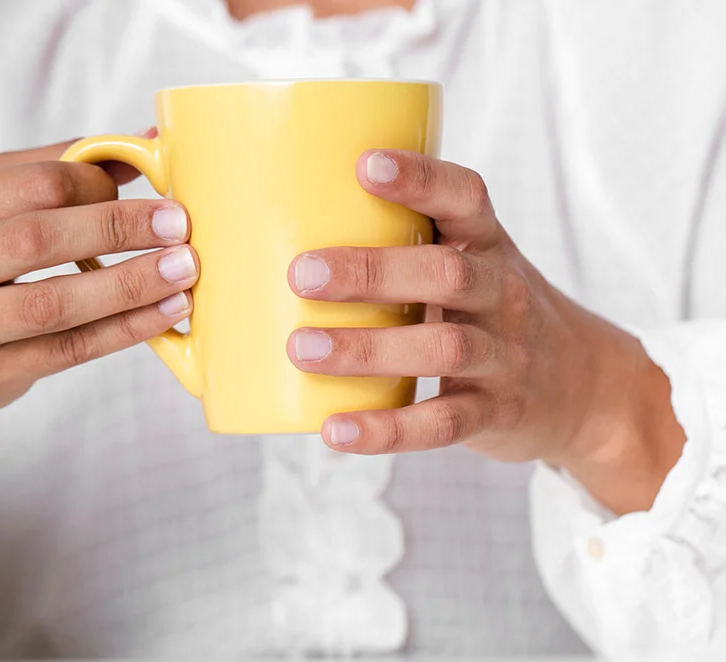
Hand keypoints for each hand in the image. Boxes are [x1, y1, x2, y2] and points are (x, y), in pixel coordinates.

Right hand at [0, 140, 197, 450]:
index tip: (146, 190)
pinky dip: (124, 330)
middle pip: (39, 238)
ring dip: (130, 286)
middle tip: (178, 225)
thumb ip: (52, 171)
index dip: (97, 184)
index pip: (30, 183)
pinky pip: (68, 350)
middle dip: (119, 229)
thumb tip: (141, 143)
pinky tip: (164, 314)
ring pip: (55, 302)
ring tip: (183, 272)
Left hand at [288, 150, 684, 513]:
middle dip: (372, 271)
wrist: (583, 389)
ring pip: (442, 347)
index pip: (466, 199)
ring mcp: (504, 356)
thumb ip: (409, 249)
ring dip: (367, 349)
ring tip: (303, 348)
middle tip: (302, 274)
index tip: (366, 164)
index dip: (421, 180)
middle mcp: (503, 295)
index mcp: (489, 247)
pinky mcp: (496, 413)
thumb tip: (290, 233)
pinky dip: (386, 429)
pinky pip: (442, 423)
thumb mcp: (473, 267)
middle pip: (446, 274)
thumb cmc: (494, 314)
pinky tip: (335, 431)